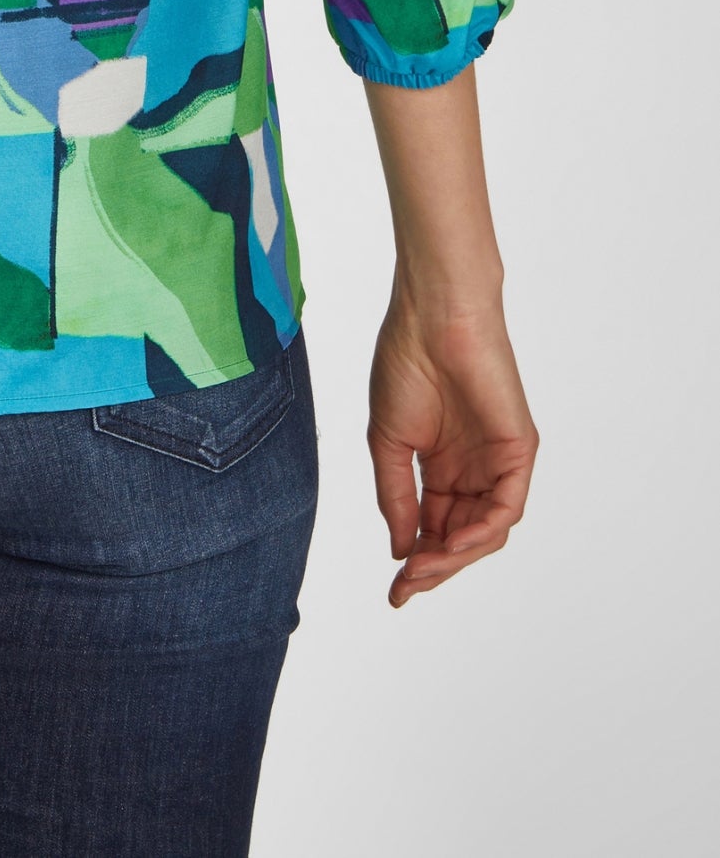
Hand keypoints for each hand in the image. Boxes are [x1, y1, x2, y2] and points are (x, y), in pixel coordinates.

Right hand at [368, 292, 537, 608]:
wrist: (431, 318)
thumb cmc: (405, 363)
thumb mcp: (388, 442)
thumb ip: (396, 498)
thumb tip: (401, 550)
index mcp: (442, 465)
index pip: (435, 527)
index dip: (417, 561)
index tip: (395, 589)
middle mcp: (473, 470)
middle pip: (461, 537)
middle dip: (435, 566)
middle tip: (407, 584)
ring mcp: (497, 462)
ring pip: (486, 530)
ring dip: (455, 556)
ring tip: (422, 566)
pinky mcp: (519, 452)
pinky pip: (507, 507)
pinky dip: (482, 532)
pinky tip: (452, 542)